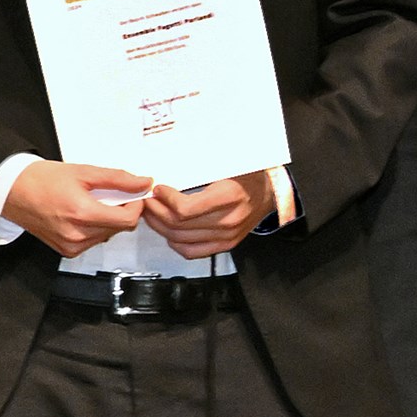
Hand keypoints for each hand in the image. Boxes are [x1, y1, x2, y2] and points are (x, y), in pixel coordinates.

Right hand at [1, 160, 156, 257]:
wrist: (12, 192)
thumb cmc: (40, 180)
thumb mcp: (83, 172)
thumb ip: (118, 178)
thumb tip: (143, 183)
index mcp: (82, 213)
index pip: (128, 220)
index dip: (136, 206)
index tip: (133, 194)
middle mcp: (77, 235)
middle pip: (120, 228)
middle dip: (121, 210)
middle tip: (109, 194)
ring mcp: (71, 246)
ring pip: (108, 235)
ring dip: (108, 220)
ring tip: (91, 203)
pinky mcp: (66, 251)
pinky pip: (93, 241)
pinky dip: (94, 228)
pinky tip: (81, 215)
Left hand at [144, 169, 275, 259]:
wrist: (268, 194)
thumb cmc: (248, 176)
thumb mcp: (229, 164)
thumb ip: (202, 167)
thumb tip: (172, 167)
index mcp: (228, 196)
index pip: (185, 209)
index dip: (165, 200)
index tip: (158, 189)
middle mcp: (228, 220)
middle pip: (178, 225)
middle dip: (156, 212)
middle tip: (147, 201)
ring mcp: (226, 236)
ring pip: (180, 239)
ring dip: (160, 226)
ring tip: (152, 213)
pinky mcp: (225, 245)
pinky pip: (191, 252)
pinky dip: (174, 243)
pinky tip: (167, 231)